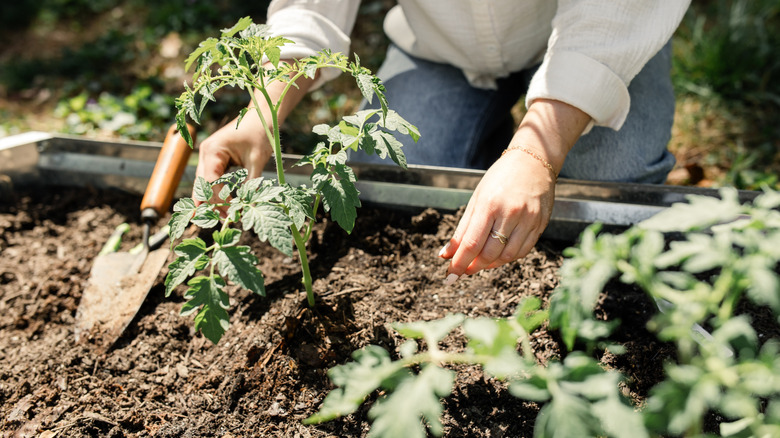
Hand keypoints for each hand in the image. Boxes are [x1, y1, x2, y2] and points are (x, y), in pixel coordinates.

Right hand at [193, 63, 314, 204]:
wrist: (263, 114)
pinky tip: (227, 205)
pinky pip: (213, 179)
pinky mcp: (216, 159)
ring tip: (227, 218)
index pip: (210, 183)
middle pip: (202, 186)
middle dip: (211, 205)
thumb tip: (248, 207)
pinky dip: (219, 192)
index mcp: (212, 151)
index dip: (218, 201)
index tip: (229, 216)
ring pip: (206, 184)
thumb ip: (251, 183)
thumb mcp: (257, 160)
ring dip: (215, 200)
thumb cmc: (261, 132)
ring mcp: (209, 156)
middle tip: (224, 223)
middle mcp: (206, 153)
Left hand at [438, 147, 555, 279]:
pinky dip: (507, 258)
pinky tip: (498, 255)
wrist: (533, 162)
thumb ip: (462, 229)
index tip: (449, 276)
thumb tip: (446, 255)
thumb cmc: (500, 179)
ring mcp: (529, 219)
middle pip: (489, 253)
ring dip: (490, 264)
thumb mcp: (476, 199)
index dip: (459, 263)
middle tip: (463, 270)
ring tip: (480, 262)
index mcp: (489, 204)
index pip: (471, 243)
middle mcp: (511, 213)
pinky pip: (523, 251)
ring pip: (507, 256)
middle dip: (473, 266)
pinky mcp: (541, 224)